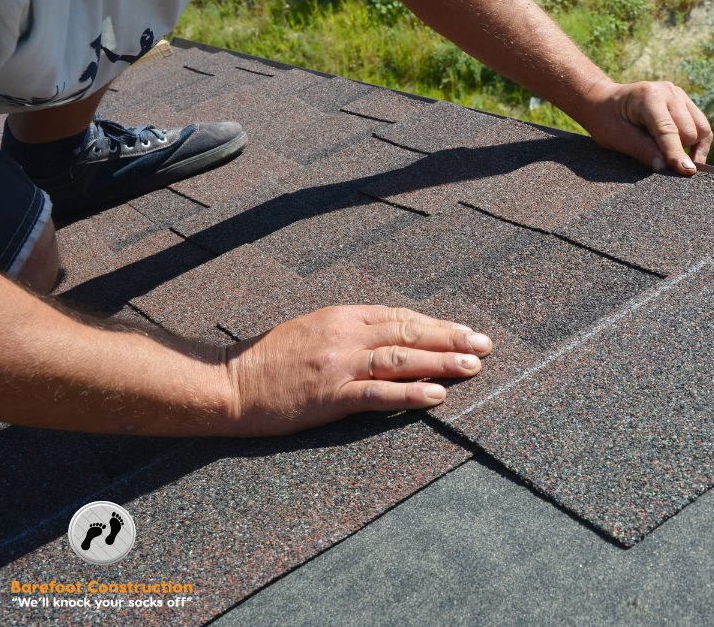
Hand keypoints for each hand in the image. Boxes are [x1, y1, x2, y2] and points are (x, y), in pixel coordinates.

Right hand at [222, 305, 492, 435]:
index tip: (467, 331)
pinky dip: (411, 394)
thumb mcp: (314, 329)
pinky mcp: (330, 396)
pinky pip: (378, 394)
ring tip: (473, 367)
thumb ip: (352, 330)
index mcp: (343, 316)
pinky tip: (437, 396)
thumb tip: (394, 336)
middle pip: (409, 333)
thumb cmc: (270, 359)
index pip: (401, 317)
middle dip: (451, 339)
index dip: (438, 325)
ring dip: (441, 363)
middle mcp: (346, 335)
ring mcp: (339, 365)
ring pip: (401, 359)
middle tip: (485, 345)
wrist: (228, 383)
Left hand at [578, 80, 712, 175]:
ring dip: (692, 147)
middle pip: (690, 130)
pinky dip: (697, 141)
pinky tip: (686, 153)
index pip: (669, 131)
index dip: (677, 153)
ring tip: (676, 159)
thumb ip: (642, 150)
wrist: (602, 100)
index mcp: (648, 97)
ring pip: (701, 128)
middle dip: (680, 150)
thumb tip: (665, 167)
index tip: (686, 171)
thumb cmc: (605, 119)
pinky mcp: (683, 100)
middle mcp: (668, 91)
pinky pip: (701, 124)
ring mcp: (678, 94)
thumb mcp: (616, 138)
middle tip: (663, 162)